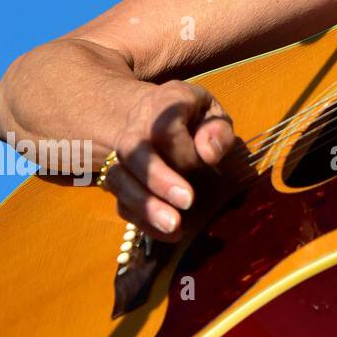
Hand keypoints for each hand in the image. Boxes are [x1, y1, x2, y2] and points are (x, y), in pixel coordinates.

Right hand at [100, 80, 235, 241]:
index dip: (184, 149)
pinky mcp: (119, 181)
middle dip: (158, 180)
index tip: (208, 163)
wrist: (159, 116)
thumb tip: (208, 154)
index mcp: (164, 103)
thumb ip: (217, 131)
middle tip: (188, 202)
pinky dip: (143, 221)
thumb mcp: (215, 115)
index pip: (164, 128)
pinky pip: (121, 203)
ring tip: (175, 226)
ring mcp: (122, 155)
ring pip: (118, 179)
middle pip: (134, 152)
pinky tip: (171, 233)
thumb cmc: (197, 119)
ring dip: (145, 206)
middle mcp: (135, 127)